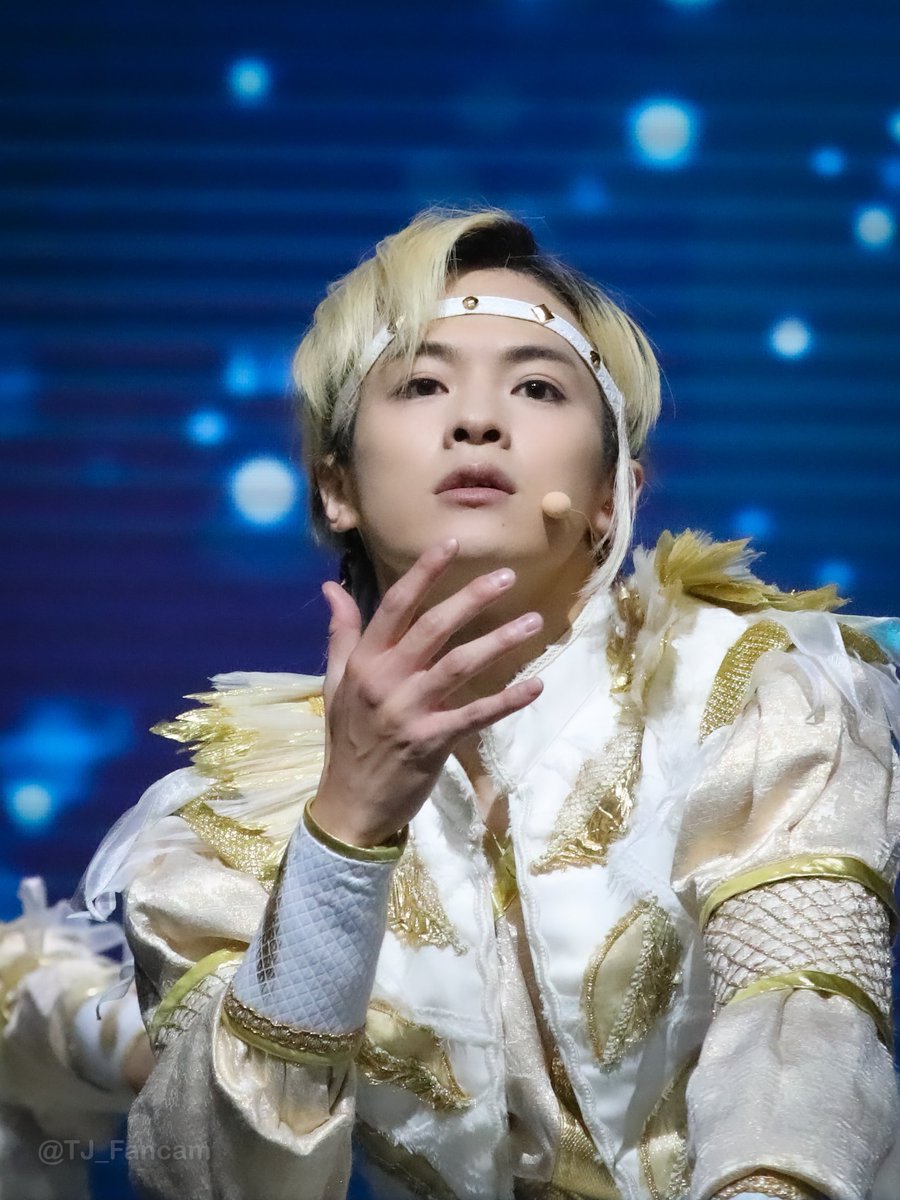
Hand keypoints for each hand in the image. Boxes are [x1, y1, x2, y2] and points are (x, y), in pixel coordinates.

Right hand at [313, 538, 543, 846]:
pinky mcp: (431, 742)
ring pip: (459, 665)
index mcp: (364, 662)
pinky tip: (535, 685)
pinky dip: (507, 700)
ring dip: (499, 641)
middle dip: (471, 598)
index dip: (424, 573)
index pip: (395, 606)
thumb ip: (340, 634)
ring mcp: (409, 711)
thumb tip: (332, 587)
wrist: (349, 805)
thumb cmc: (347, 740)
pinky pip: (475, 715)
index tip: (450, 543)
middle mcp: (385, 680)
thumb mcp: (335, 683)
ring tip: (532, 621)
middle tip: (507, 576)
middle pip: (433, 628)